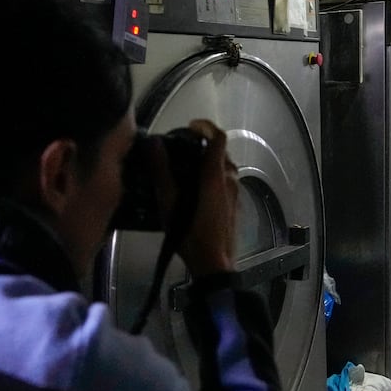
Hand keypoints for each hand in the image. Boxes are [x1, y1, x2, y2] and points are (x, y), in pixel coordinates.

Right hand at [176, 119, 238, 275]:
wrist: (214, 263)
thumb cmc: (190, 233)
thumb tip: (155, 144)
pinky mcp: (235, 206)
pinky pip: (226, 182)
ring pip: (225, 167)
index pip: (218, 138)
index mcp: (215, 175)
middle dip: (205, 145)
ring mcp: (235, 193)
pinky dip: (214, 177)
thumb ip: (161, 171)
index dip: (206, 127)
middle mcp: (229, 180)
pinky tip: (197, 190)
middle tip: (184, 148)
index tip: (190, 127)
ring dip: (209, 162)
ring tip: (188, 168)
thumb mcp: (169, 202)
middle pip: (222, 152)